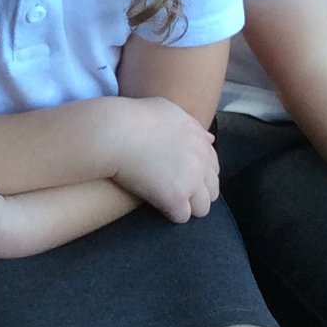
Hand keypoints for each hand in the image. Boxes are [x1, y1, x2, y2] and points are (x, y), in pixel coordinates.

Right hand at [109, 96, 218, 222]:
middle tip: (175, 192)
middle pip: (212, 189)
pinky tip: (157, 205)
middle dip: (197, 193)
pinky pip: (182, 216)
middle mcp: (201, 160)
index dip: (199, 175)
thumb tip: (209, 139)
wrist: (114, 132)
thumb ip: (192, 125)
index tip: (182, 177)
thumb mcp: (168, 110)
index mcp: (200, 139)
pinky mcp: (175, 197)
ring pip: (202, 208)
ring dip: (186, 206)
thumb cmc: (133, 117)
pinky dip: (170, 213)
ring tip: (167, 202)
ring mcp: (191, 180)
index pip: (213, 166)